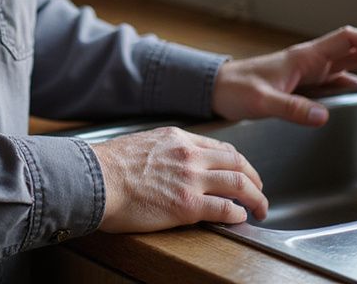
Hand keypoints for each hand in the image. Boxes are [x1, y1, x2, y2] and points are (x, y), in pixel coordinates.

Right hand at [93, 126, 266, 232]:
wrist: (96, 178)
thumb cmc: (109, 165)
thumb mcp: (142, 143)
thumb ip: (164, 151)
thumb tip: (171, 164)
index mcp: (176, 138)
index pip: (219, 146)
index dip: (237, 161)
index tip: (241, 172)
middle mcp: (188, 155)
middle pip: (236, 162)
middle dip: (254, 178)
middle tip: (260, 191)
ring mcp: (190, 179)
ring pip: (239, 183)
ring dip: (256, 197)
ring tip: (260, 208)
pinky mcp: (188, 205)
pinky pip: (226, 209)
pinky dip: (239, 214)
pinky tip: (240, 218)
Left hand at [212, 25, 356, 126]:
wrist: (215, 89)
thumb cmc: (235, 90)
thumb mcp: (262, 101)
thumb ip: (291, 108)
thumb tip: (323, 116)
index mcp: (304, 57)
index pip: (347, 39)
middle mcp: (311, 61)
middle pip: (356, 49)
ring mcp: (310, 73)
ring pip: (352, 65)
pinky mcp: (307, 86)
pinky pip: (340, 81)